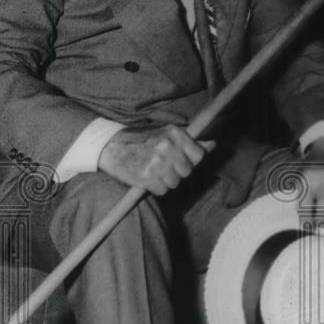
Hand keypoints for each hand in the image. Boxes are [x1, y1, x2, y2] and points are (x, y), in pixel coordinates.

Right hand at [98, 124, 214, 194]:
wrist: (110, 145)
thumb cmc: (140, 140)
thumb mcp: (166, 134)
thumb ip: (190, 141)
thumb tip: (214, 144)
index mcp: (174, 133)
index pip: (198, 155)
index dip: (190, 161)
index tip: (179, 160)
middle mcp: (167, 146)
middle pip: (187, 171)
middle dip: (177, 172)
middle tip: (162, 165)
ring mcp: (157, 162)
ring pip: (175, 183)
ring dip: (165, 181)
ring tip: (153, 170)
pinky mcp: (147, 176)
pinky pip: (162, 190)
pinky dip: (155, 188)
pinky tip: (146, 177)